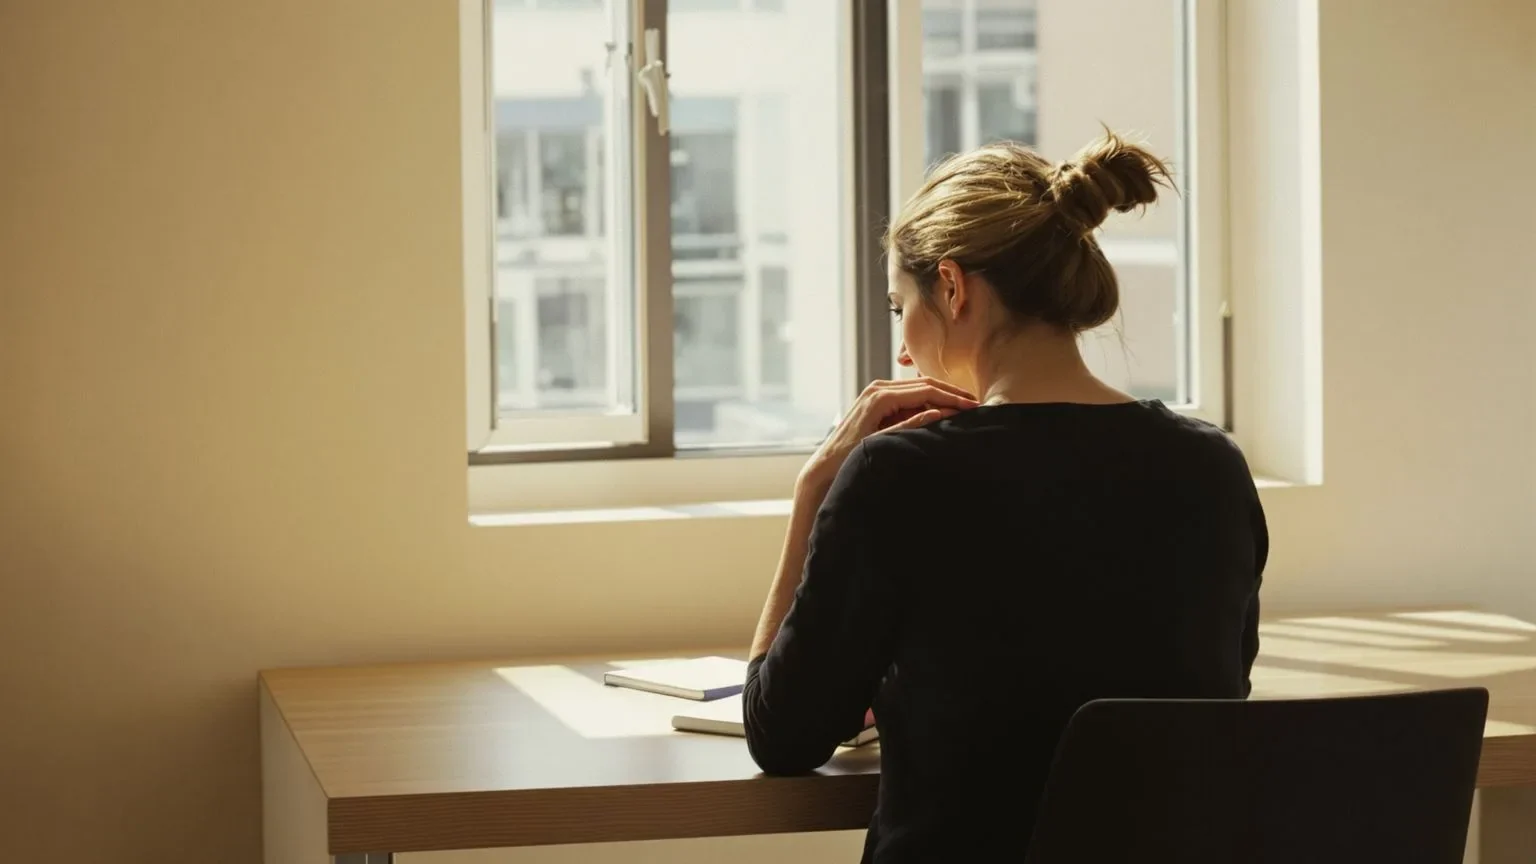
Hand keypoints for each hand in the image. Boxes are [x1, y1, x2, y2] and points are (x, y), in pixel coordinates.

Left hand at [796, 377, 977, 501]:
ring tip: (965, 407)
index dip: (951, 397)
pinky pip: (908, 399)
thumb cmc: (848, 458)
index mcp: (879, 397)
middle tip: (975, 403)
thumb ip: (909, 426)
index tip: (972, 405)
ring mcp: (876, 393)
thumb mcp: (882, 443)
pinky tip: (943, 412)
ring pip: (917, 390)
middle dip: (951, 393)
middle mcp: (877, 389)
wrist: (825, 466)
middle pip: (924, 385)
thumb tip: (938, 412)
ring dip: (941, 397)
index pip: (925, 390)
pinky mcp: (877, 402)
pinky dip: (926, 403)